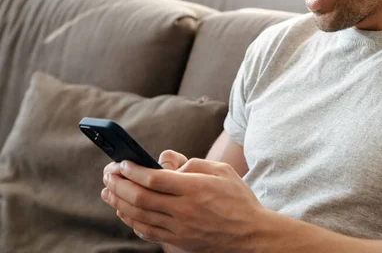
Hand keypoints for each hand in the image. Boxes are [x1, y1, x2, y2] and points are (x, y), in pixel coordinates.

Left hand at [102, 151, 265, 251]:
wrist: (251, 234)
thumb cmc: (238, 199)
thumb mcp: (222, 170)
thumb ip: (193, 162)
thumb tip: (168, 162)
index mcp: (195, 188)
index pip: (154, 178)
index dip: (133, 170)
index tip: (122, 163)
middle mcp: (184, 210)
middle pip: (141, 197)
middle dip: (119, 184)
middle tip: (108, 174)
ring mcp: (180, 229)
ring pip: (140, 216)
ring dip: (119, 203)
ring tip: (108, 191)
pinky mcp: (179, 242)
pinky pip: (148, 232)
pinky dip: (131, 222)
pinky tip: (124, 212)